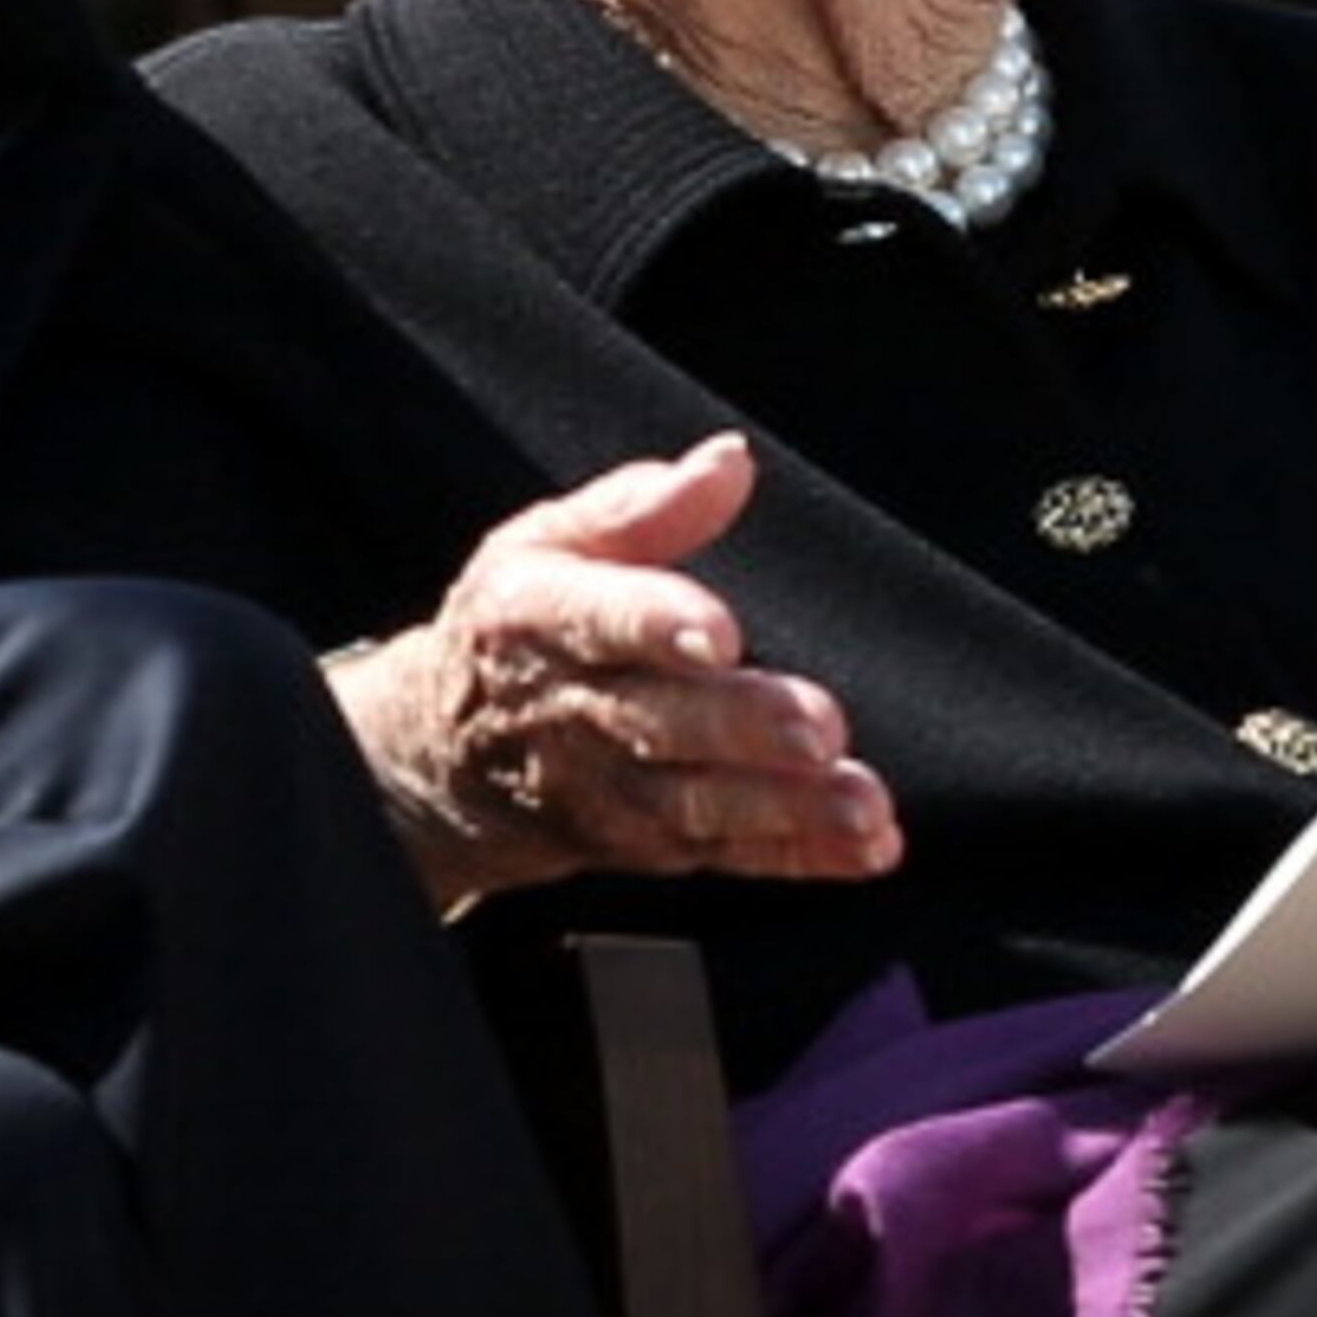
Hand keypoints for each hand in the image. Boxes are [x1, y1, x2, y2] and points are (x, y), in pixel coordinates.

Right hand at [324, 433, 900, 909]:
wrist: (448, 758)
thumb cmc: (515, 627)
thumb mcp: (544, 545)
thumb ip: (637, 507)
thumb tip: (728, 460)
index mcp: (538, 619)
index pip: (597, 621)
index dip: (656, 624)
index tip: (719, 630)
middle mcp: (572, 714)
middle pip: (661, 722)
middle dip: (741, 727)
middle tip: (817, 725)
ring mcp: (611, 791)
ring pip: (701, 803)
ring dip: (786, 807)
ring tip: (861, 803)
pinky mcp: (651, 844)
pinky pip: (730, 855)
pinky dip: (802, 856)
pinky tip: (868, 846)